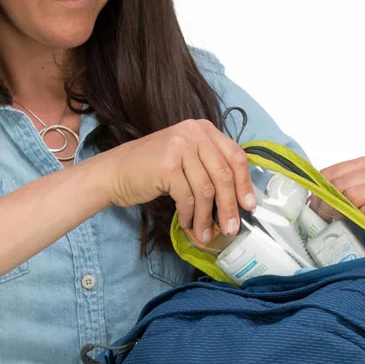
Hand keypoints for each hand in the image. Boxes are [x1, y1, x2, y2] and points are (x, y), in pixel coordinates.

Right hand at [89, 120, 254, 246]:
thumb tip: (236, 198)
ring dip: (207, 217)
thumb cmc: (151, 170)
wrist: (115, 172)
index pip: (235, 156)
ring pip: (206, 190)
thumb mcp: (186, 160)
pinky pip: (187, 197)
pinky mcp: (167, 165)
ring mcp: (180, 147)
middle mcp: (193, 133)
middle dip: (229, 207)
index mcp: (203, 129)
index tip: (249, 206)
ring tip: (205, 234)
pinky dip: (190, 215)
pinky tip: (187, 223)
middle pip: (224, 175)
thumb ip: (209, 167)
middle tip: (231, 228)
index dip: (245, 184)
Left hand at [314, 157, 364, 241]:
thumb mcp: (349, 205)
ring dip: (344, 213)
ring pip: (356, 194)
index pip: (330, 173)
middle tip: (329, 221)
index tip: (318, 211)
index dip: (320, 194)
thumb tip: (309, 201)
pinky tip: (362, 225)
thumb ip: (332, 197)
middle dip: (330, 205)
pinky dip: (364, 218)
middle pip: (342, 184)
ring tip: (344, 226)